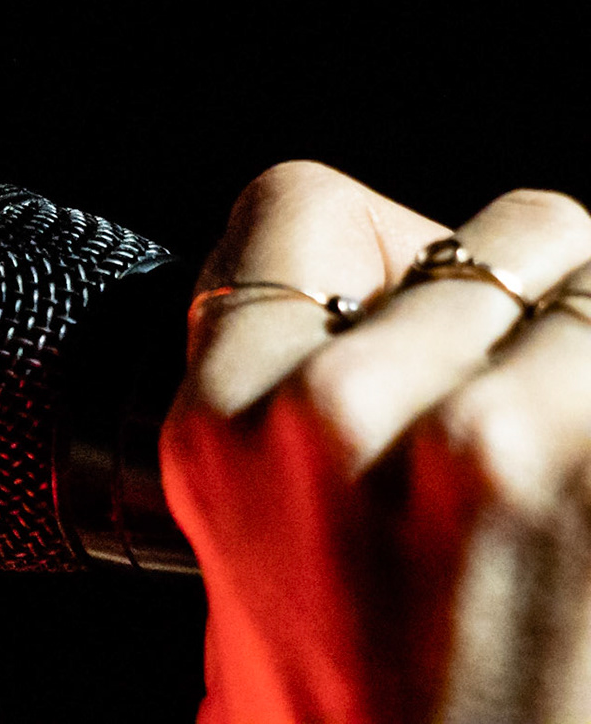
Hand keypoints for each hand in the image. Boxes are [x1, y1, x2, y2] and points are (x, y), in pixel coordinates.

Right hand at [161, 161, 590, 722]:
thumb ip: (284, 413)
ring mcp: (481, 441)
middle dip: (523, 314)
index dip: (376, 254)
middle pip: (488, 236)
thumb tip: (373, 279)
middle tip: (531, 428)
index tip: (414, 308)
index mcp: (221, 429)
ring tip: (572, 479)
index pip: (296, 206)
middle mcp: (333, 414)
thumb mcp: (250, 570)